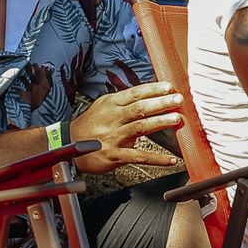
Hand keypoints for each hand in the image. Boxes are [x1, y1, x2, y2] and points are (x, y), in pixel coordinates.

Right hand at [69, 82, 185, 172]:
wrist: (68, 144)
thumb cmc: (93, 124)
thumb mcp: (105, 106)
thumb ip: (128, 101)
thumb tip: (155, 93)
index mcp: (111, 104)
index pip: (135, 93)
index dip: (153, 89)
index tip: (170, 87)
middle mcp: (112, 118)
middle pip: (139, 108)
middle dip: (161, 103)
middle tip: (179, 100)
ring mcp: (113, 137)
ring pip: (140, 128)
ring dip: (160, 123)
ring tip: (177, 119)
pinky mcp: (114, 155)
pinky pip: (139, 157)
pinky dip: (156, 159)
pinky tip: (171, 160)